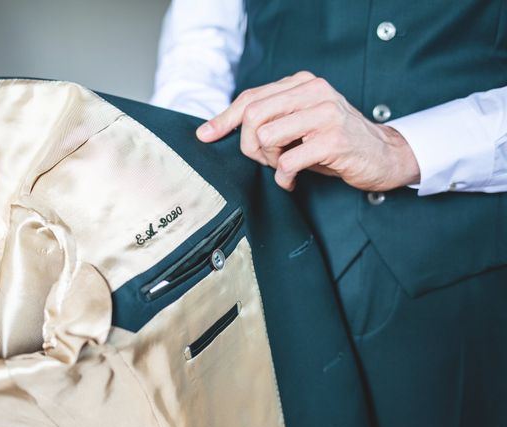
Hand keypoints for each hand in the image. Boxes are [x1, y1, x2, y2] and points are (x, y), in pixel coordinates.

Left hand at [196, 71, 419, 191]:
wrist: (383, 155)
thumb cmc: (334, 142)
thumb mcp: (300, 122)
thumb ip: (270, 118)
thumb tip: (219, 128)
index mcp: (302, 83)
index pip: (251, 97)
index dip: (223, 119)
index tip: (205, 136)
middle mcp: (313, 91)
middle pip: (253, 115)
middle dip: (248, 145)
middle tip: (264, 160)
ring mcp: (324, 114)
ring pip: (266, 137)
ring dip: (268, 161)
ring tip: (284, 167)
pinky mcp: (333, 140)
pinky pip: (287, 162)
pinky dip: (283, 179)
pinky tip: (292, 181)